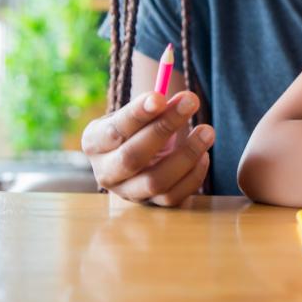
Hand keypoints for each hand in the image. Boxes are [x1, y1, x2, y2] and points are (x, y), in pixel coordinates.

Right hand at [81, 91, 214, 206]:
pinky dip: (193, 176)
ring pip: (155, 181)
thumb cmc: (140, 128)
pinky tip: (204, 155)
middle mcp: (106, 172)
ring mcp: (128, 193)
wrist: (143, 155)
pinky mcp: (151, 205)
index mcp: (95, 142)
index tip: (160, 96)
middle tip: (191, 101)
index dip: (138, 114)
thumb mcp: (138, 113)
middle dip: (164, 128)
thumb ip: (155, 105)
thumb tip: (183, 100)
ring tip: (207, 131)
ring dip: (186, 155)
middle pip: (132, 157)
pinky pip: (173, 197)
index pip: (114, 130)